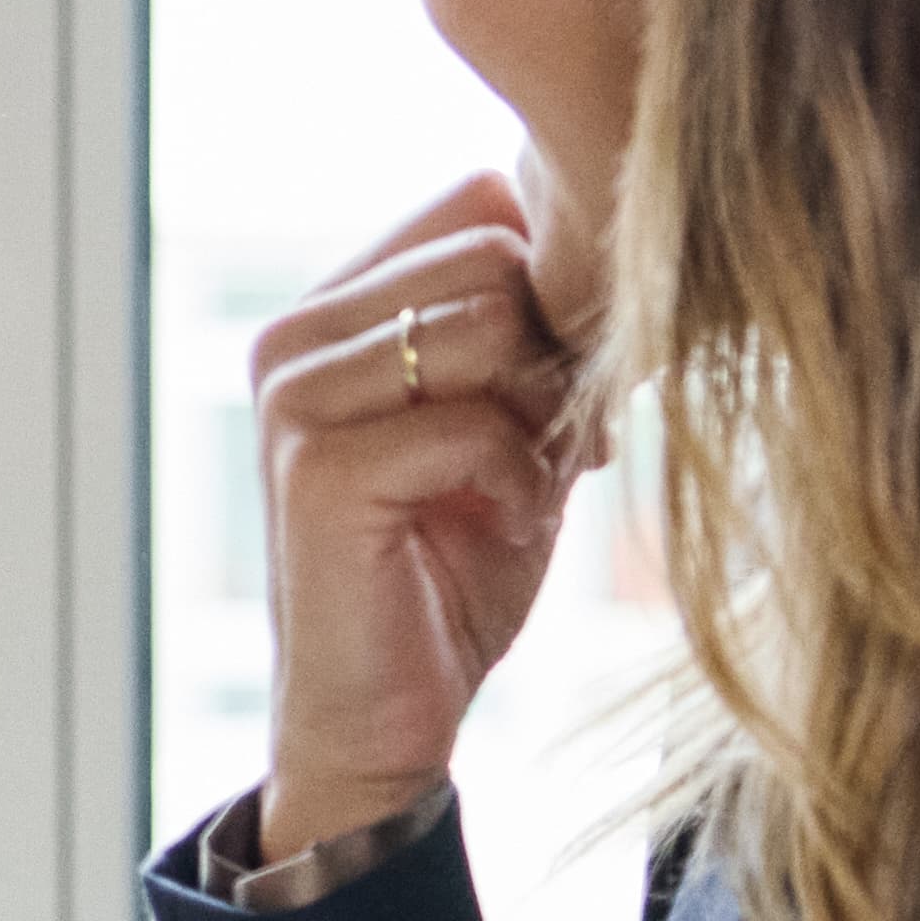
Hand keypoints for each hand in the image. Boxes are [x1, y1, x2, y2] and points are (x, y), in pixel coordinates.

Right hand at [250, 164, 594, 862]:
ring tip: (521, 487)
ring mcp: (295, 398)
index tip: (562, 390)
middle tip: (555, 448)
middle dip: (557, 351)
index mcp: (331, 307)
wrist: (384, 721)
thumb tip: (625, 223)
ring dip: (539, 415)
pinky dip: (520, 484)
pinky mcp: (317, 470)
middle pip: (494, 247)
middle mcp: (293, 333)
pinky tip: (502, 530)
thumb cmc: (455, 570)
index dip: (557, 284)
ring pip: (488, 319)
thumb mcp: (509, 423)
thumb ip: (535, 327)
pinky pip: (474, 423)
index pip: (482, 199)